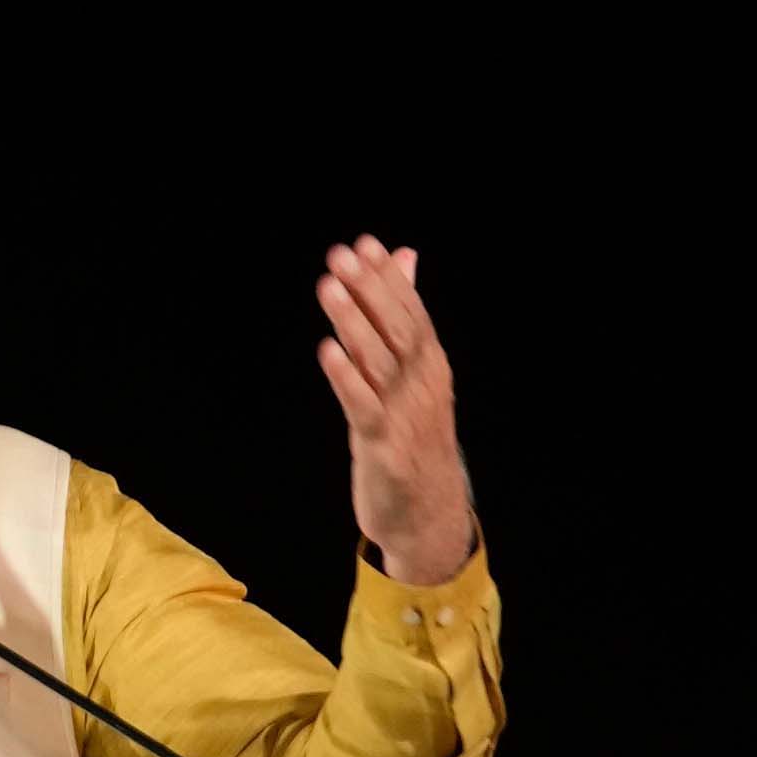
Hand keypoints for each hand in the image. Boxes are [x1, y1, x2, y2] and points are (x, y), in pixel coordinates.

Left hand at [315, 235, 473, 585]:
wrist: (427, 513)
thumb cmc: (414, 436)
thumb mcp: (413, 374)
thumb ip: (404, 315)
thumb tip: (404, 256)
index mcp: (430, 364)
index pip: (410, 311)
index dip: (388, 277)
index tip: (365, 243)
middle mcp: (422, 384)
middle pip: (395, 329)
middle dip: (369, 290)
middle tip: (341, 255)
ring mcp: (404, 414)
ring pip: (377, 361)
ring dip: (352, 322)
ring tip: (329, 287)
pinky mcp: (382, 446)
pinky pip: (362, 406)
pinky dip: (345, 377)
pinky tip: (326, 350)